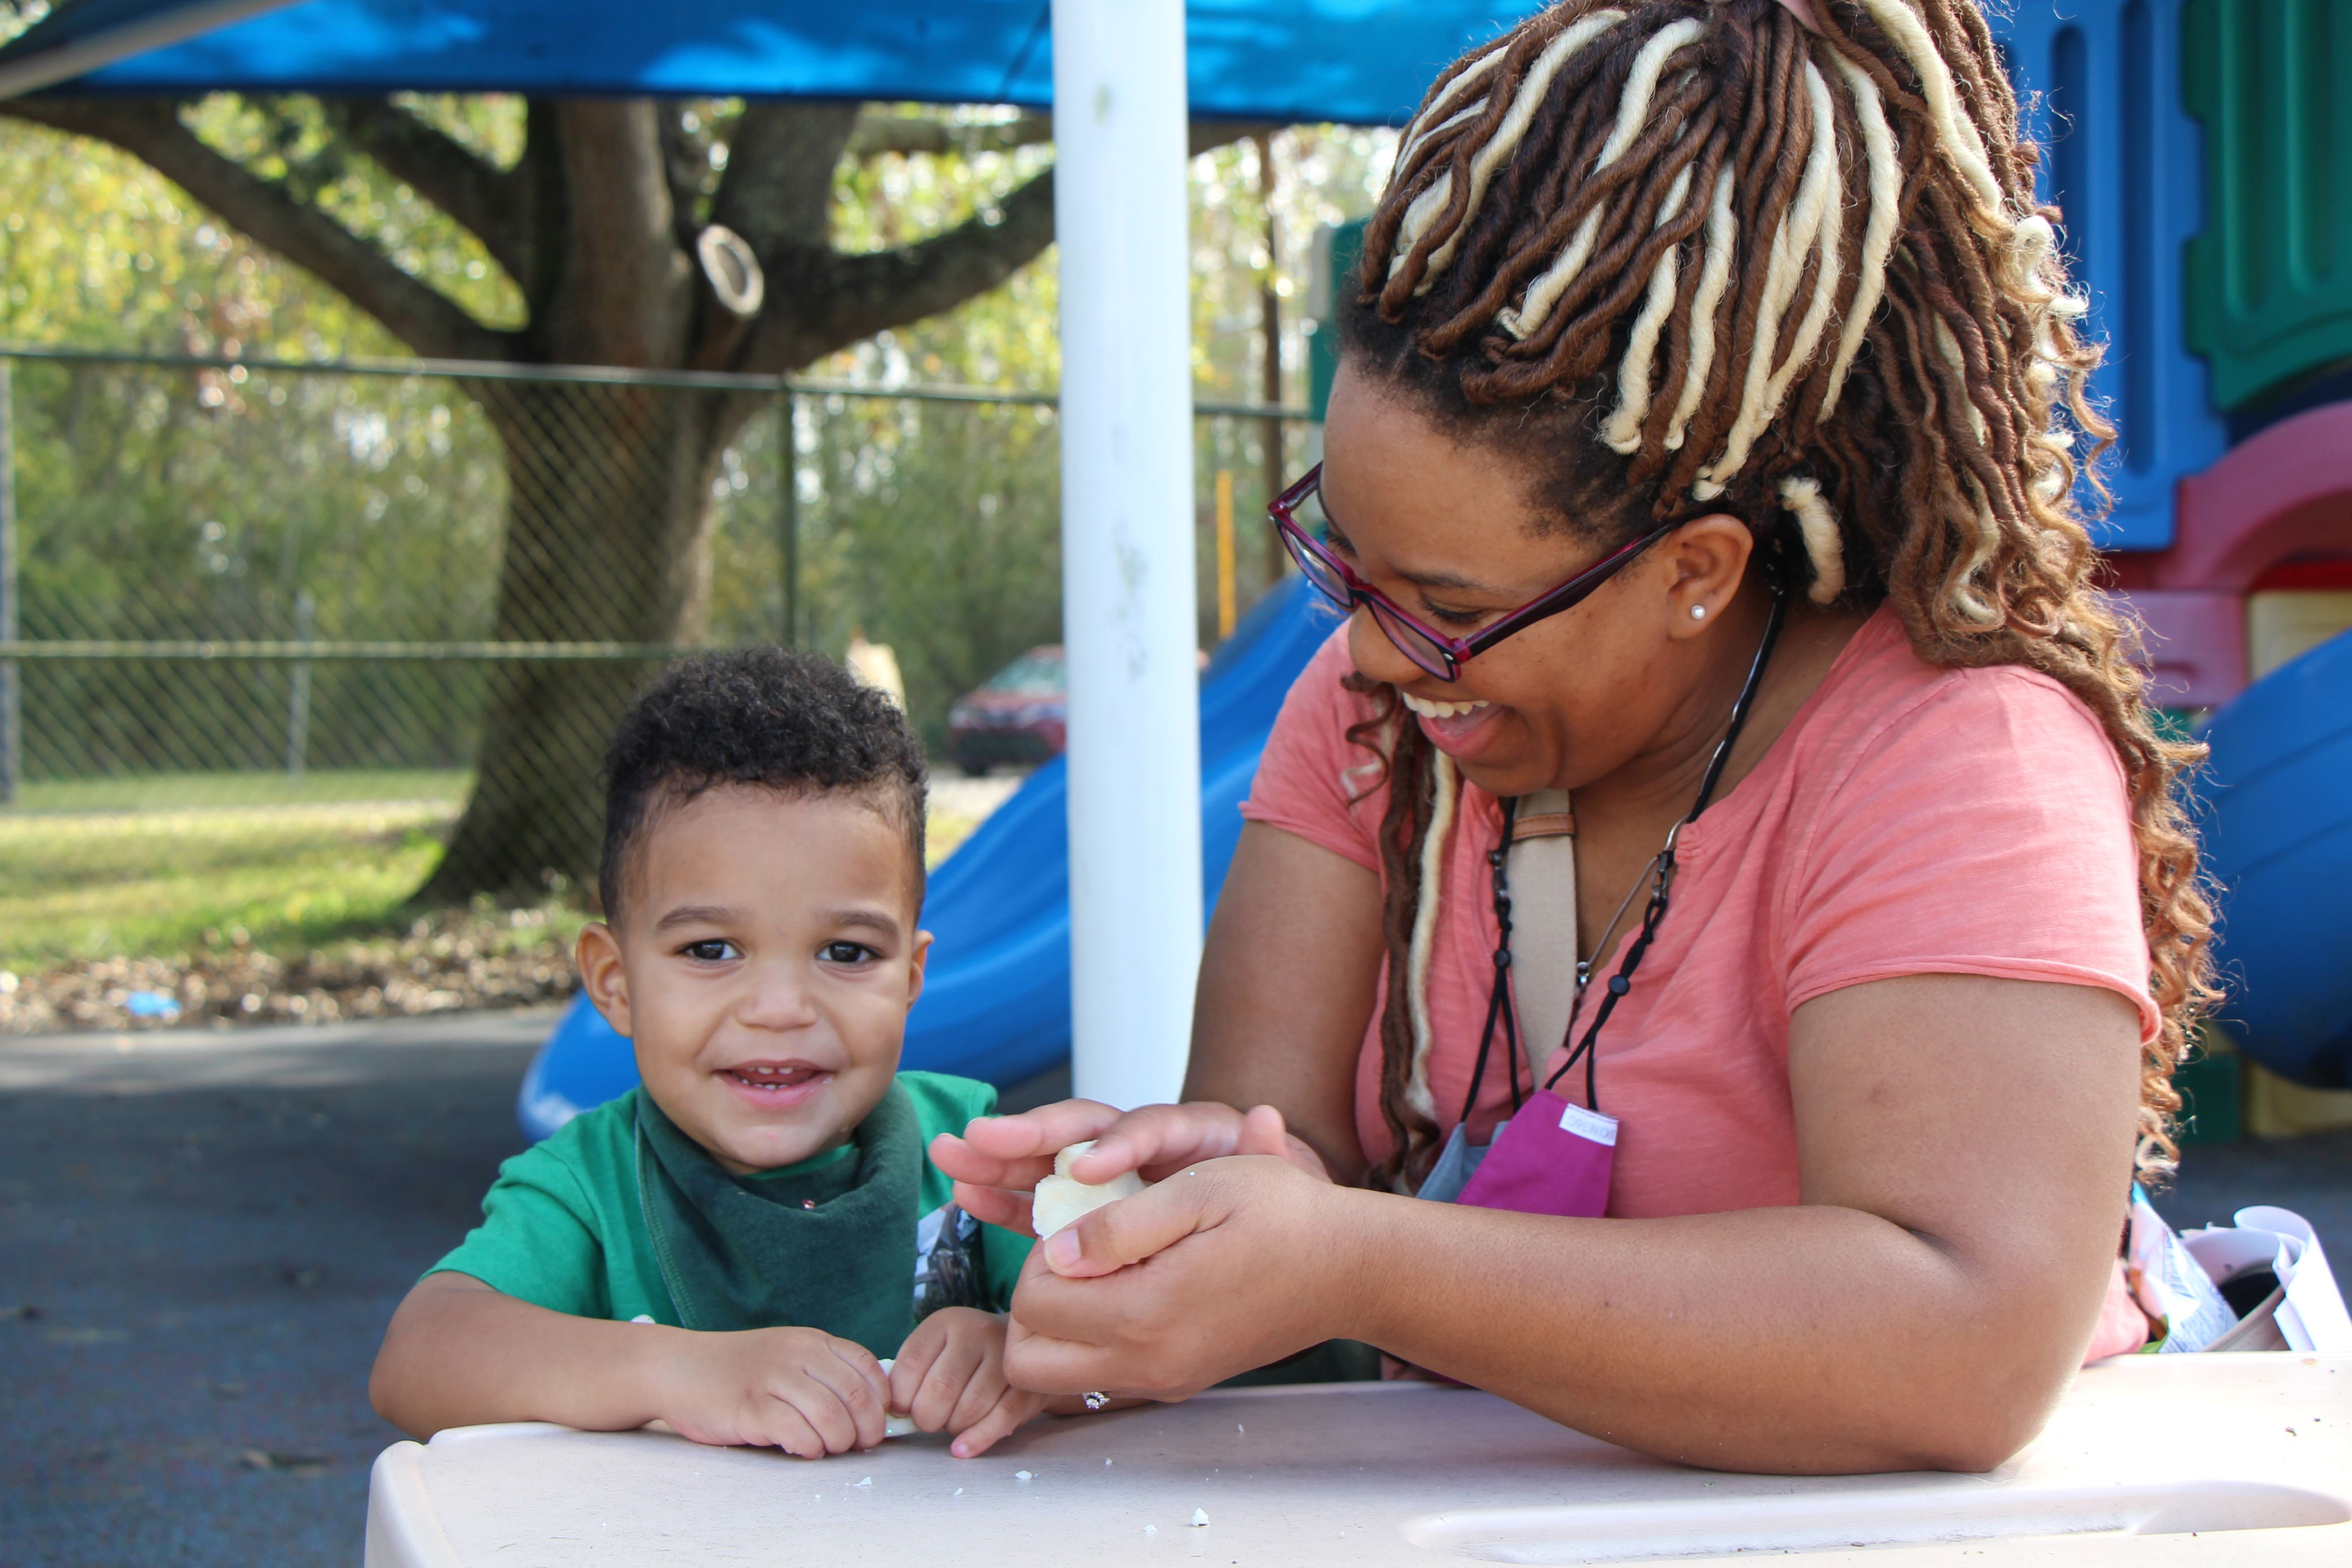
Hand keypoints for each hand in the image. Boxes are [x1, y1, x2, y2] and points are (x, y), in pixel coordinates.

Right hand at [654, 1325, 890, 1456]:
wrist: (678, 1368)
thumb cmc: (737, 1369)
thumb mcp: (786, 1355)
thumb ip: (822, 1373)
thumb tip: (868, 1409)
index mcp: (811, 1342)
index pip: (866, 1366)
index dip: (881, 1399)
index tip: (878, 1420)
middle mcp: (796, 1355)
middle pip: (854, 1394)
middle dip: (868, 1427)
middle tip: (861, 1444)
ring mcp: (772, 1379)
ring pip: (830, 1414)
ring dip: (840, 1441)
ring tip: (830, 1447)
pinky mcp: (749, 1407)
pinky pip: (796, 1431)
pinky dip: (809, 1446)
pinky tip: (804, 1449)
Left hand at [889, 1307, 1044, 1456]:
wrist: (1023, 1344)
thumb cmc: (965, 1356)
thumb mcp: (936, 1350)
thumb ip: (910, 1374)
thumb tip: (891, 1413)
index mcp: (945, 1323)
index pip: (911, 1363)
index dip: (900, 1396)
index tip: (903, 1408)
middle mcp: (976, 1333)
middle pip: (941, 1388)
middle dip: (927, 1417)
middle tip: (929, 1420)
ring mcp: (1004, 1356)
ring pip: (970, 1408)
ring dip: (953, 1427)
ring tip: (952, 1421)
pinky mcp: (1026, 1383)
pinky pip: (1000, 1418)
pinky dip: (977, 1439)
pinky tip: (961, 1448)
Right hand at [932, 1099, 1330, 1235]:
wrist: (1271, 1219)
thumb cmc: (1271, 1197)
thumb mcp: (1280, 1175)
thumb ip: (1271, 1151)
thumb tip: (1266, 1117)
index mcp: (1187, 1133)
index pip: (1147, 1129)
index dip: (1117, 1146)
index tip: (1086, 1169)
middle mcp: (1139, 1143)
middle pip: (1080, 1130)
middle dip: (1030, 1136)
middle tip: (979, 1138)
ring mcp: (1109, 1171)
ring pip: (1047, 1157)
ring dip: (997, 1159)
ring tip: (950, 1156)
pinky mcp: (1089, 1204)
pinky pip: (1040, 1199)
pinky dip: (1005, 1200)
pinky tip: (966, 1198)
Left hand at [1003, 1154, 1355, 1400]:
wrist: (1348, 1268)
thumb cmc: (1283, 1217)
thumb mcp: (1201, 1191)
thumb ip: (1119, 1224)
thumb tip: (1055, 1251)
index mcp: (1146, 1315)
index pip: (1031, 1305)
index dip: (1036, 1257)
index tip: (1078, 1224)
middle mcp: (1149, 1364)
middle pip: (1027, 1361)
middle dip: (1030, 1302)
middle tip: (1073, 1255)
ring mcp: (1163, 1380)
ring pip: (1058, 1377)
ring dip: (1057, 1325)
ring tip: (1101, 1269)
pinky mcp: (1178, 1382)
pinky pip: (1101, 1376)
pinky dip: (1091, 1340)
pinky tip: (1130, 1287)